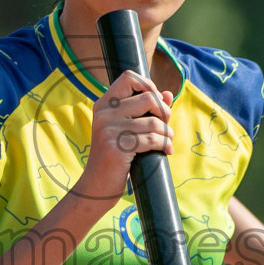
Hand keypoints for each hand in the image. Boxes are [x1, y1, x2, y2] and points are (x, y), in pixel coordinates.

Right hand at [75, 70, 173, 201]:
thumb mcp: (127, 129)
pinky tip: (166, 152)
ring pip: (154, 122)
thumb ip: (145, 110)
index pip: (129, 77)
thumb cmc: (114, 157)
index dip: (149, 85)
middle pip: (148, 98)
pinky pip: (153, 140)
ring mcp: (109, 130)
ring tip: (167, 142)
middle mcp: (104, 113)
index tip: (156, 103)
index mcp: (104, 104)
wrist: (96, 187)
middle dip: (165, 113)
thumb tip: (167, 94)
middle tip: (166, 128)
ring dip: (168, 134)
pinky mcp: (117, 148)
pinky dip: (165, 145)